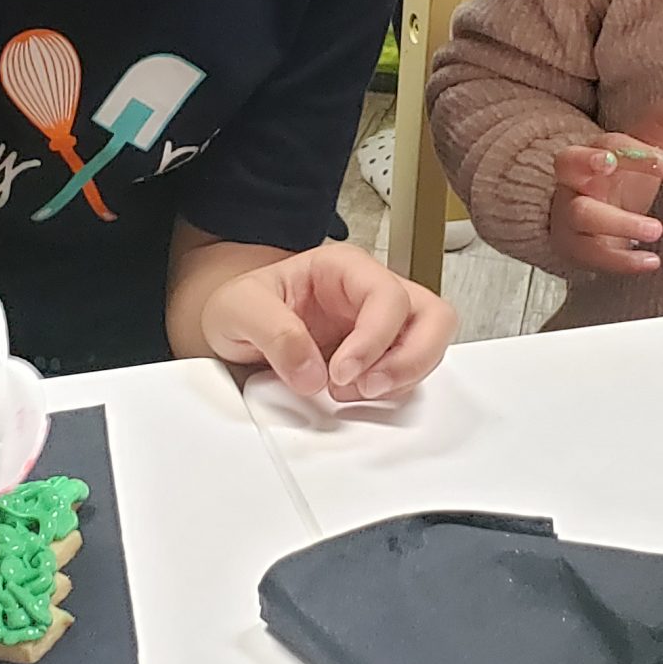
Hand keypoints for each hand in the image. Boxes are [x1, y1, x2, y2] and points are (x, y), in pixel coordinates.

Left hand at [200, 242, 455, 400]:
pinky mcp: (380, 356)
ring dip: (406, 377)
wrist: (229, 327)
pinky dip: (395, 390)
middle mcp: (371, 293)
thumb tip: (312, 372)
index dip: (373, 338)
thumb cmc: (241, 305)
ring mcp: (382, 326)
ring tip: (358, 394)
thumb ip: (274, 333)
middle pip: (433, 315)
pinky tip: (358, 396)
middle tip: (369, 388)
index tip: (342, 373)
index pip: (386, 295)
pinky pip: (411, 372)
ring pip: (432, 343)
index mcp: (343, 268)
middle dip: (411, 358)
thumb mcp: (238, 308)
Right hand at [549, 97, 662, 276]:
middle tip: (611, 166)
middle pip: (569, 163)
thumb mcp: (640, 152)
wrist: (590, 227)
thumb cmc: (618, 183)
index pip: (607, 143)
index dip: (636, 153)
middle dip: (587, 162)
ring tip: (657, 230)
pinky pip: (591, 254)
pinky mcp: (575, 247)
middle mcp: (574, 180)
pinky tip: (651, 262)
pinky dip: (621, 261)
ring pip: (581, 213)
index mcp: (592, 153)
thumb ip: (660, 126)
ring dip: (618, 221)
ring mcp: (569, 214)